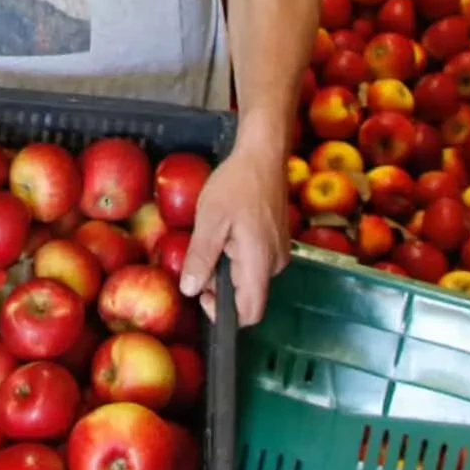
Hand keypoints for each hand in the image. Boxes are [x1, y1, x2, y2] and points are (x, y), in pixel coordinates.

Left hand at [180, 130, 289, 325]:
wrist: (263, 154)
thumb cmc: (237, 184)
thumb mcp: (210, 219)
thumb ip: (201, 257)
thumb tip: (189, 290)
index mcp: (260, 262)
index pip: (250, 313)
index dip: (224, 314)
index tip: (202, 294)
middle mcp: (276, 263)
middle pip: (247, 295)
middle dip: (220, 285)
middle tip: (202, 256)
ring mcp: (279, 252)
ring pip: (250, 278)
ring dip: (227, 269)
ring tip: (214, 238)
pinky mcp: (278, 241)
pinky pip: (255, 262)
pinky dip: (237, 256)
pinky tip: (226, 232)